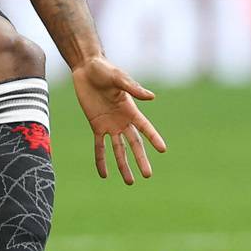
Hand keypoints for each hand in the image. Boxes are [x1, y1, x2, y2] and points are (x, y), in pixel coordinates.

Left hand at [71, 56, 165, 184]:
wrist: (86, 68)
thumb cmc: (105, 69)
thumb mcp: (118, 78)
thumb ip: (133, 88)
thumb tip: (151, 97)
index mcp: (131, 109)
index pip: (145, 127)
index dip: (154, 138)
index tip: (163, 150)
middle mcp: (122, 120)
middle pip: (134, 144)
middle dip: (140, 159)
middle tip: (148, 175)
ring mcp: (109, 125)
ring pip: (118, 150)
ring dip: (123, 165)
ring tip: (130, 182)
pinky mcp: (96, 125)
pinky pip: (99, 146)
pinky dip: (101, 160)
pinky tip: (104, 174)